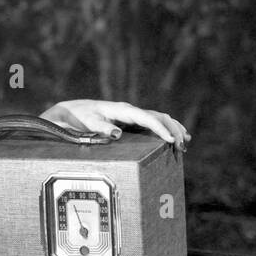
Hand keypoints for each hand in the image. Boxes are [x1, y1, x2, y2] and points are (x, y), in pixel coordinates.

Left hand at [41, 99, 189, 150]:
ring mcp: (131, 116)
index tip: (170, 140)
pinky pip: (152, 124)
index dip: (160, 128)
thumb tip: (118, 133)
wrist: (71, 112)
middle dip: (172, 130)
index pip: (147, 118)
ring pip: (158, 119)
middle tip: (181, 146)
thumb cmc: (78, 117)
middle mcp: (129, 111)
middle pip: (158, 117)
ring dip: (173, 129)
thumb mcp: (86, 122)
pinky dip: (165, 129)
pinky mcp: (130, 122)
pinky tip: (174, 138)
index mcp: (121, 110)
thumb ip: (100, 127)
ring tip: (184, 142)